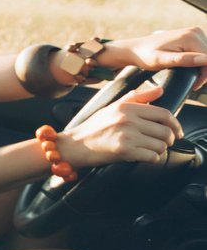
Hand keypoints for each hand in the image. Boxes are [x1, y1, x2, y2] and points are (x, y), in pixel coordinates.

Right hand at [60, 85, 183, 167]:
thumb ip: (137, 97)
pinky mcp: (124, 151)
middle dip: (168, 140)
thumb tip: (160, 90)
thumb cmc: (93, 128)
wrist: (73, 146)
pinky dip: (151, 159)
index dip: (176, 124)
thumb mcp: (113, 107)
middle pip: (165, 131)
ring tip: (149, 149)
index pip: (163, 114)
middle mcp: (128, 119)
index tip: (177, 131)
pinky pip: (152, 157)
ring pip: (160, 146)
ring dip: (159, 150)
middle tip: (162, 143)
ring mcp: (126, 135)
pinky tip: (142, 156)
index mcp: (127, 107)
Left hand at [106, 27, 206, 88]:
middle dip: (203, 73)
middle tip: (192, 84)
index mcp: (190, 36)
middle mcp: (195, 31)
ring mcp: (194, 33)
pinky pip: (202, 53)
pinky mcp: (192, 36)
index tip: (193, 85)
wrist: (135, 48)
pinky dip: (199, 63)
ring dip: (202, 69)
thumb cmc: (145, 55)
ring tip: (191, 79)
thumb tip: (206, 60)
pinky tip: (190, 70)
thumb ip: (183, 60)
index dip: (204, 75)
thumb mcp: (162, 60)